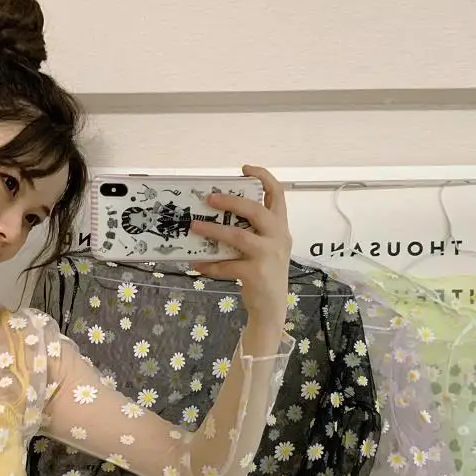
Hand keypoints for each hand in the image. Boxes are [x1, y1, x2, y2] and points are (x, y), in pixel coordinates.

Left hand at [190, 166, 291, 319]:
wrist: (271, 307)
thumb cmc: (264, 273)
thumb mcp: (266, 248)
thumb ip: (252, 231)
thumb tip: (217, 216)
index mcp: (280, 227)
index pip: (278, 194)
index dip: (263, 177)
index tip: (244, 169)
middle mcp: (278, 238)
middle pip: (256, 210)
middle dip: (231, 201)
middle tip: (209, 199)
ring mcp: (268, 256)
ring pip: (238, 236)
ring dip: (213, 230)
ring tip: (194, 227)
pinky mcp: (256, 273)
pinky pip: (227, 265)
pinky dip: (210, 264)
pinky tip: (197, 264)